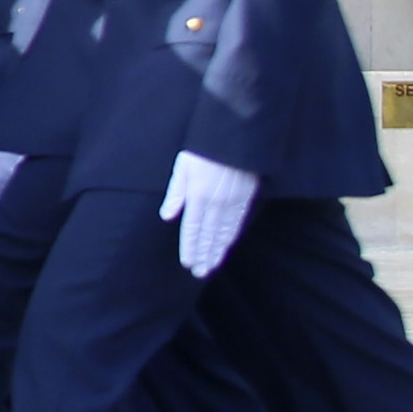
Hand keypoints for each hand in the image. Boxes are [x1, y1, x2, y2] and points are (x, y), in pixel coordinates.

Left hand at [159, 148, 257, 279]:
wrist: (234, 138)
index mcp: (197, 196)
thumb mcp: (182, 167)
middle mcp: (216, 203)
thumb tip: (167, 216)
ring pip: (224, 233)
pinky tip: (226, 246)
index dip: (190, 247)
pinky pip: (237, 223)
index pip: (192, 229)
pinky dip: (230, 237)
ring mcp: (232, 202)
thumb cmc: (203, 150)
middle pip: (208, 236)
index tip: (187, 263)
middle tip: (199, 273)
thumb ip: (175, 193)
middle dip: (203, 255)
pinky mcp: (245, 198)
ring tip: (212, 266)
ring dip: (217, 251)